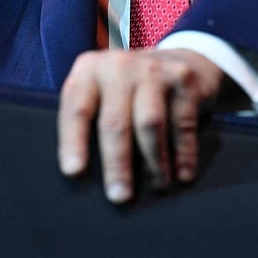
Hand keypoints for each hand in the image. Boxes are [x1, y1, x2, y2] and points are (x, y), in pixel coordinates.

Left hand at [57, 47, 223, 203]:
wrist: (180, 61)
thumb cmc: (131, 91)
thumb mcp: (104, 93)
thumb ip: (91, 119)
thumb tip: (83, 174)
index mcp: (89, 71)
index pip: (76, 109)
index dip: (73, 142)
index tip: (74, 172)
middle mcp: (118, 66)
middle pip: (114, 121)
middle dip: (117, 163)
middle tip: (119, 196)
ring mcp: (153, 70)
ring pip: (149, 124)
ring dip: (153, 162)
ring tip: (156, 187)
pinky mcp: (183, 78)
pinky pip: (182, 123)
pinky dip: (183, 153)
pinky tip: (182, 174)